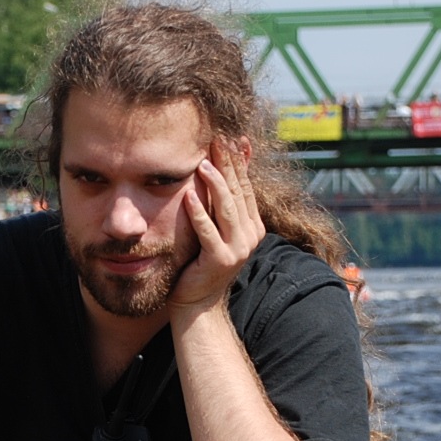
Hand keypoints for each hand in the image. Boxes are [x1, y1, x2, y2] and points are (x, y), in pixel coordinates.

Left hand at [171, 136, 264, 312]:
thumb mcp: (217, 227)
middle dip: (228, 165)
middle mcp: (250, 236)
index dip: (238, 161)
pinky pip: (208, 231)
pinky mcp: (220, 260)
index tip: (227, 137)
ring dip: (216, 184)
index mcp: (253, 226)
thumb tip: (231, 172)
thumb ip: (224, 201)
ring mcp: (238, 249)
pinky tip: (188, 195)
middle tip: (215, 140)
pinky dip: (199, 212)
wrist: (198, 302)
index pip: (246, 186)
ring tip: (202, 163)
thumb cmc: (202, 261)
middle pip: (239, 192)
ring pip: (228, 208)